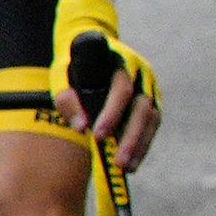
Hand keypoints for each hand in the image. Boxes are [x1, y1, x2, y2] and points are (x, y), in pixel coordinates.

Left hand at [51, 0, 162, 167]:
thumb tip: (81, 128)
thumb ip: (68, 99)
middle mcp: (141, 75)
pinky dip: (143, 143)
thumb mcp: (63, 75)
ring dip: (140, 144)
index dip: (111, 114)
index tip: (98, 135)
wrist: (92, 47)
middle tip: (119, 162)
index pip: (121, 90)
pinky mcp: (152, 101)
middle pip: (142, 108)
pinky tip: (133, 161)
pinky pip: (152, 124)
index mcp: (120, 63)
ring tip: (128, 168)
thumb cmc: (74, 64)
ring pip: (152, 118)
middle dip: (130, 137)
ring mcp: (150, 87)